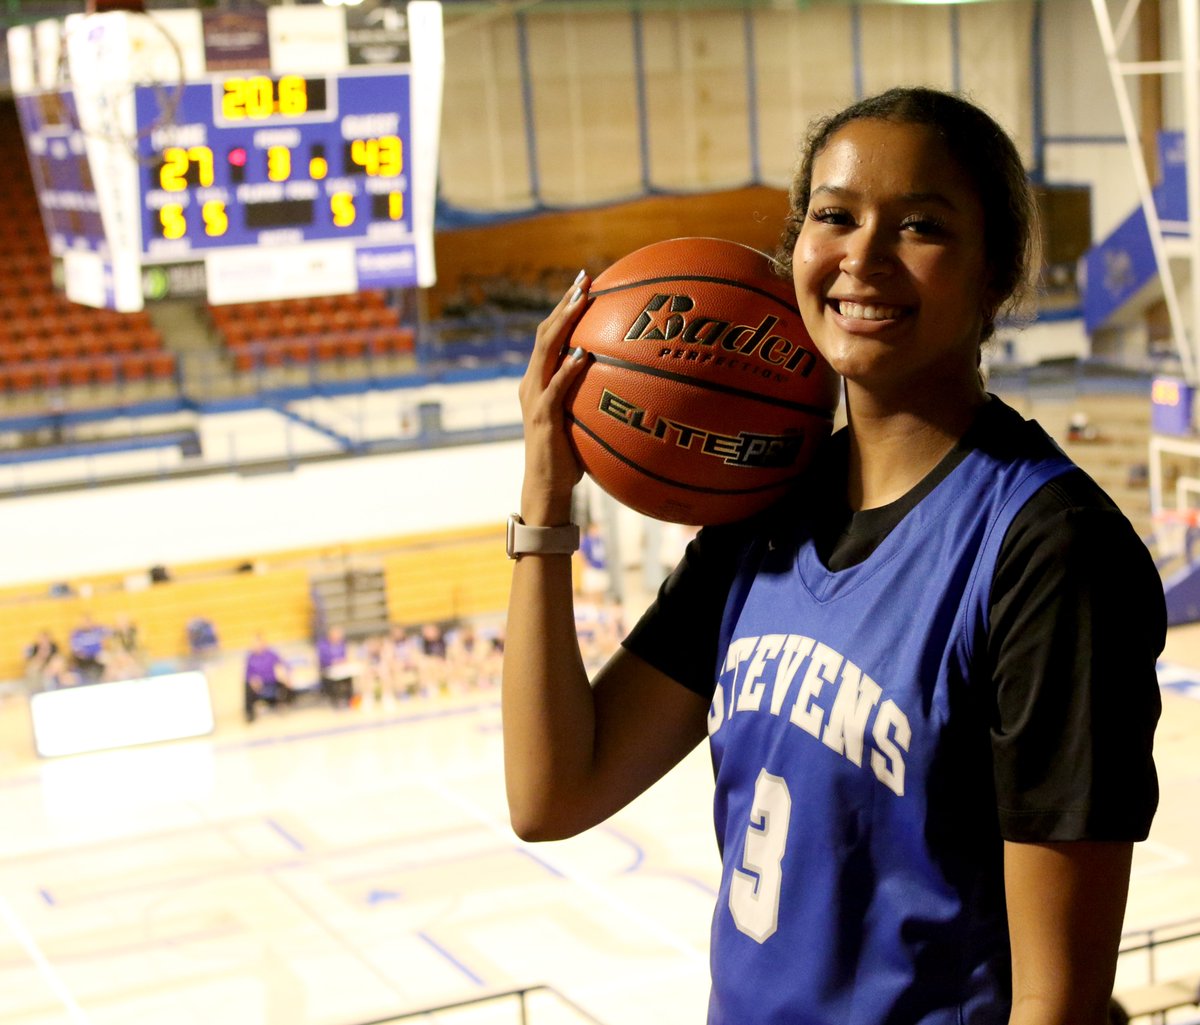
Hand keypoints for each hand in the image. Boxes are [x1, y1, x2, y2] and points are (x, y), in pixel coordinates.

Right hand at [518, 272, 591, 523]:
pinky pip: (555, 388)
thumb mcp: (581, 419)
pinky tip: (582, 354)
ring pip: (545, 351)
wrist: (546, 486)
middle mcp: (531, 382)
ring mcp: (534, 398)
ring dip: (563, 323)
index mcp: (538, 380)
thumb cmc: (568, 456)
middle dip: (565, 304)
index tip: (585, 284)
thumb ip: (593, 397)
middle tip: (584, 280)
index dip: (564, 308)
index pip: (549, 336)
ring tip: (581, 302)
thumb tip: (630, 382)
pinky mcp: (541, 416)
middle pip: (545, 333)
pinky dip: (567, 369)